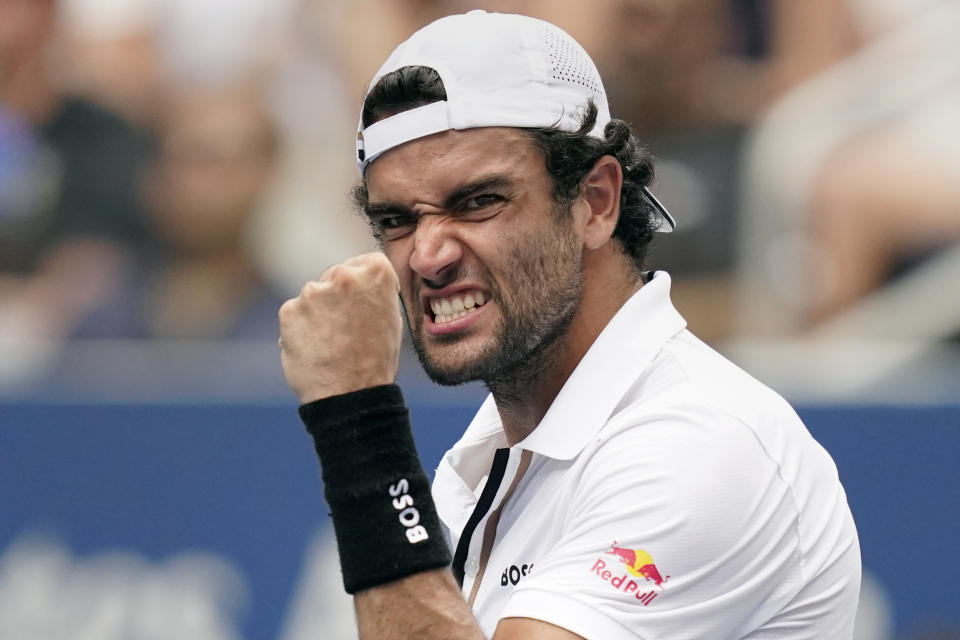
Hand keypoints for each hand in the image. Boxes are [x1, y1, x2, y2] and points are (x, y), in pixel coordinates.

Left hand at [279, 252, 402, 402]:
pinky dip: (302, 327)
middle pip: (337, 275)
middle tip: (348, 328)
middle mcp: (343, 275)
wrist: (351, 395)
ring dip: (320, 311)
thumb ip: (374, 292)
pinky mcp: (289, 311)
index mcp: (375, 272)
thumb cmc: (377, 360)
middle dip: (339, 295)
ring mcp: (312, 292)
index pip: (367, 263)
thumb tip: (358, 284)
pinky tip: (315, 348)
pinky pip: (295, 313)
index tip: (367, 303)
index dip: (367, 284)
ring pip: (314, 295)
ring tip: (332, 342)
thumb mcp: (391, 318)